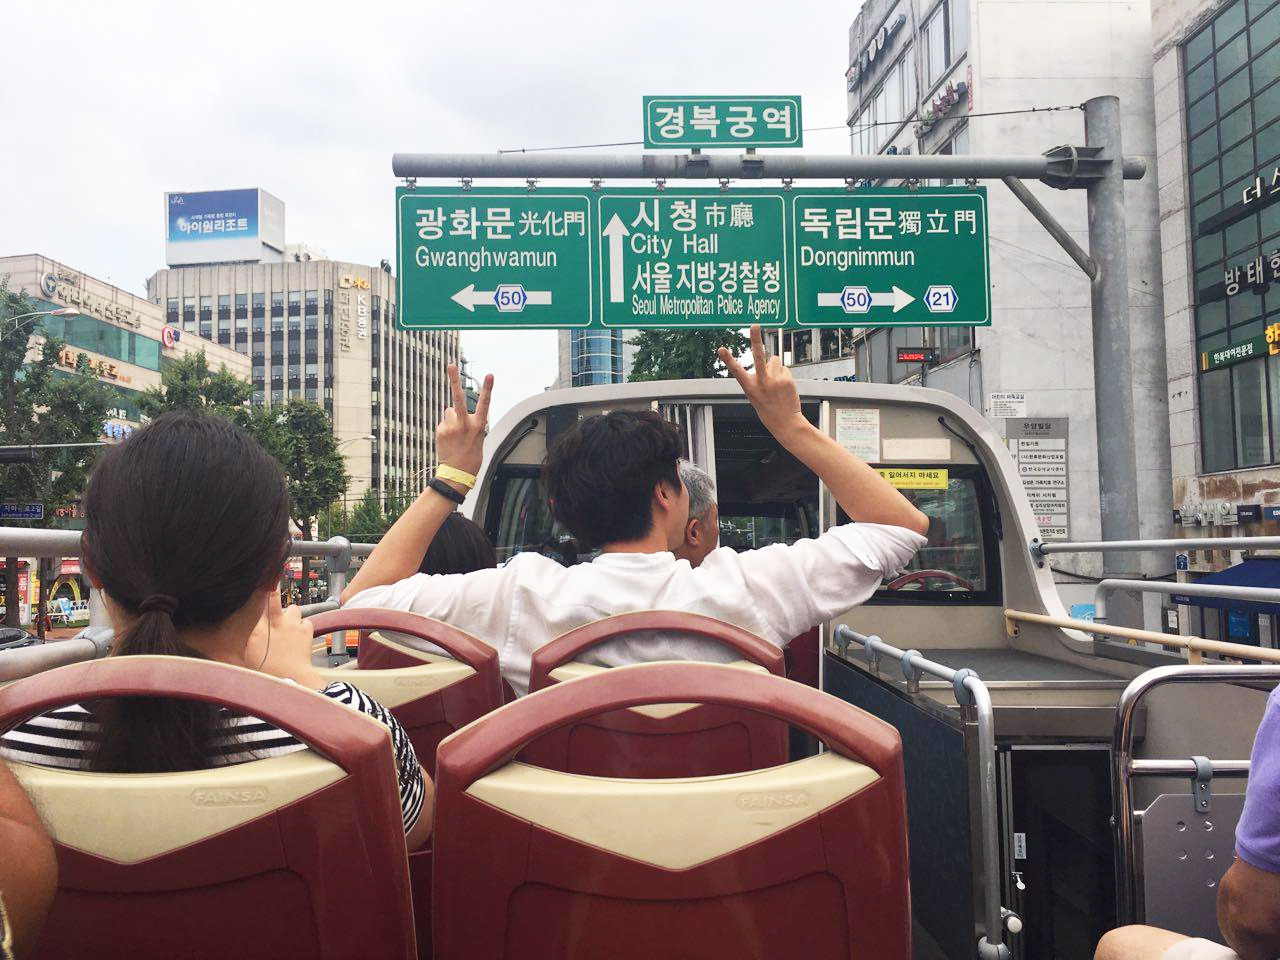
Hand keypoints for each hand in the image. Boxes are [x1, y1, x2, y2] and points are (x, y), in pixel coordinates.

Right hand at [244, 591, 322, 688]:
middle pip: (273, 594)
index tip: (257, 582)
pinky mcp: (307, 630)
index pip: (256, 601)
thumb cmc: (267, 672)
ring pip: (293, 608)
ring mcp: (292, 624)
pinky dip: (303, 626)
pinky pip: (306, 621)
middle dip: (273, 588)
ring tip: (288, 625)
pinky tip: (298, 635)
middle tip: (272, 588)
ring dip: (291, 615)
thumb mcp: (248, 655)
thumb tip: (239, 632)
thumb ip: (247, 638)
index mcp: (257, 628)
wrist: (291, 680)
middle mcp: (275, 622)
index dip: (258, 590)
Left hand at [435, 363, 492, 479]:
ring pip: (449, 411)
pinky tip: (449, 440)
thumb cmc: (471, 457)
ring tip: (455, 433)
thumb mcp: (478, 439)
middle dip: (454, 380)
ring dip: (451, 418)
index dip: (488, 388)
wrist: (456, 474)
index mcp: (478, 426)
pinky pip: (443, 422)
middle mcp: (464, 424)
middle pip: (458, 398)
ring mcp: (450, 427)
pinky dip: (446, 428)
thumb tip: (458, 412)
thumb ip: (471, 424)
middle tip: (451, 365)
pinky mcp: (440, 430)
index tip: (490, 375)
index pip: (484, 404)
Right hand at [718, 325, 804, 438]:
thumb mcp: (756, 395)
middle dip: (755, 339)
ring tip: (776, 382)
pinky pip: (784, 369)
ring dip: (775, 367)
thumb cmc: (768, 408)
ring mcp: (775, 380)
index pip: (736, 371)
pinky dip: (784, 375)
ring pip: (774, 360)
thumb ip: (759, 377)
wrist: (785, 422)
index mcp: (749, 387)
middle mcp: (761, 382)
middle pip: (758, 356)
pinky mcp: (786, 380)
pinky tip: (784, 388)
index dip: (728, 359)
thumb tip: (770, 360)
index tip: (721, 349)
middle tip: (754, 325)